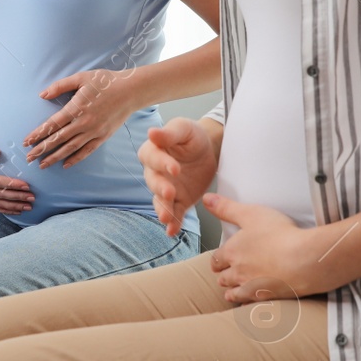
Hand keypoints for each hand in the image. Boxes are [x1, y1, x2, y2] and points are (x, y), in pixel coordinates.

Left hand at [23, 69, 138, 167]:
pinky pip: (87, 150)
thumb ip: (60, 86)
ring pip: (71, 148)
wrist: (131, 90)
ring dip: (55, 157)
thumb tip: (42, 95)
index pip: (52, 125)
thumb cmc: (105, 81)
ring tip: (42, 165)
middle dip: (42, 149)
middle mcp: (84, 123)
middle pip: (58, 139)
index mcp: (76, 108)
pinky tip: (65, 164)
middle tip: (28, 158)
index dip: (38, 134)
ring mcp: (94, 132)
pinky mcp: (103, 136)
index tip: (26, 142)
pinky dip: (75, 158)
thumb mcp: (80, 78)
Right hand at [138, 117, 217, 236]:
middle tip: (170, 192)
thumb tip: (152, 132)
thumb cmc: (192, 136)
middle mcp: (155, 173)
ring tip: (166, 218)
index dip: (162, 163)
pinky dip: (173, 223)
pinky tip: (172, 231)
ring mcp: (166, 189)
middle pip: (154, 182)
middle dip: (161, 189)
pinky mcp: (178, 201)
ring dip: (163, 209)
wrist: (208, 150)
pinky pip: (174, 213)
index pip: (153, 158)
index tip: (175, 168)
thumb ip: (169, 133)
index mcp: (153, 152)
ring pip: (160, 201)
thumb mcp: (184, 128)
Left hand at [202, 194, 323, 299]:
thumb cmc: (280, 235)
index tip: (219, 261)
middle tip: (226, 275)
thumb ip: (227, 207)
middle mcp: (238, 272)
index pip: (216, 259)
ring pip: (233, 293)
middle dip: (224, 276)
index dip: (218, 260)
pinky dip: (247, 304)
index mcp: (232, 252)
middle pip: (223, 278)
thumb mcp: (251, 213)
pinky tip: (250, 303)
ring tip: (233, 291)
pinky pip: (250, 305)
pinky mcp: (266, 299)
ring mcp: (251, 287)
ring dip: (232, 291)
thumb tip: (206, 199)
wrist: (304, 260)